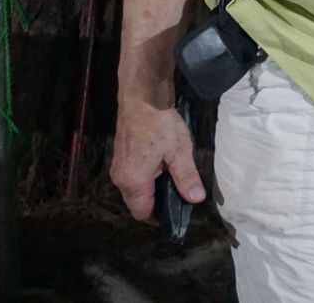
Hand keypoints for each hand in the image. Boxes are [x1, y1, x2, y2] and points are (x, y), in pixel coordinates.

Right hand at [109, 100, 203, 221]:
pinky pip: (131, 176)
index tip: (175, 213)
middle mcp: (120, 177)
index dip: (158, 217)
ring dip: (150, 189)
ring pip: (133, 189)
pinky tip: (160, 165)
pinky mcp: (120, 155)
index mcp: (133, 181)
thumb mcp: (179, 152)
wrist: (142, 97)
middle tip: (178, 195)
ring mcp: (118, 165)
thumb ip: (187, 178)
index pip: (142, 213)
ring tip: (172, 178)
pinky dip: (144, 177)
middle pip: (136, 202)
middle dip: (155, 203)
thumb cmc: (160, 124)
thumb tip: (195, 199)